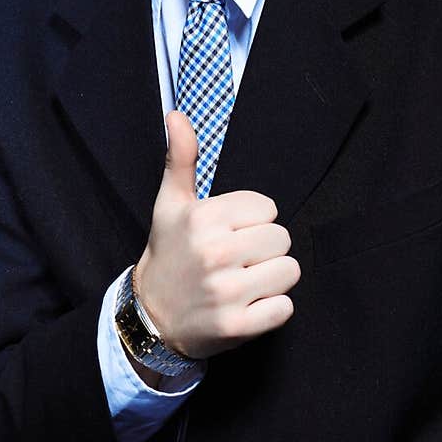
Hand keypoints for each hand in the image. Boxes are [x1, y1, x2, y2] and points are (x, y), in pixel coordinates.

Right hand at [133, 110, 300, 361]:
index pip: (268, 208)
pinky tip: (247, 306)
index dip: (252, 222)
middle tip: (236, 261)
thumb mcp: (170, 204)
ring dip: (272, 279)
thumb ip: (181, 158)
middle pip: (281, 238)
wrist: (151, 317)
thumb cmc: (169, 254)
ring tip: (244, 282)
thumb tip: (176, 114)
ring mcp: (227, 292)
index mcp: (204, 218)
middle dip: (264, 250)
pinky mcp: (237, 326)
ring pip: (289, 270)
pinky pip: (285, 307)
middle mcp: (216, 253)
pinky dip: (271, 309)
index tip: (228, 234)